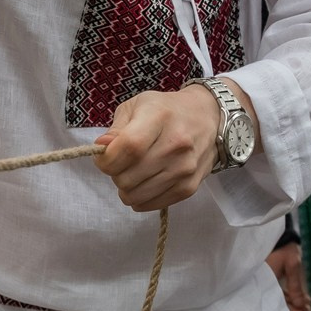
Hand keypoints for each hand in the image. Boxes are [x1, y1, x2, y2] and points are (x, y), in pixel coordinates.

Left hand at [95, 82, 237, 211]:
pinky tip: (145, 182)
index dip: (107, 159)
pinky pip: (151, 204)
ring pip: (136, 196)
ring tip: (134, 172)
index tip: (103, 157)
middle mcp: (175, 144)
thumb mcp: (137, 106)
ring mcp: (184, 168)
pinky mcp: (189, 187)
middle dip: (115, 173)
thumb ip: (116, 128)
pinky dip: (140, 198)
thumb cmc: (166, 110)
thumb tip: (101, 148)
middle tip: (123, 162)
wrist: (209, 118)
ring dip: (126, 188)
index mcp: (159, 117)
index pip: (128, 148)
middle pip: (127, 177)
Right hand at [265, 245, 309, 310]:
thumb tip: (301, 305)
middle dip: (292, 309)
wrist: (278, 234)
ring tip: (306, 304)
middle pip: (277, 303)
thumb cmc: (283, 248)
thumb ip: (296, 286)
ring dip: (292, 302)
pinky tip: (301, 298)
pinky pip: (278, 291)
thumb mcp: (292, 265)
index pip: (277, 304)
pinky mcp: (270, 279)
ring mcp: (267, 282)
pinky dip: (289, 295)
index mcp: (265, 282)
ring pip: (278, 298)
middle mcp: (264, 285)